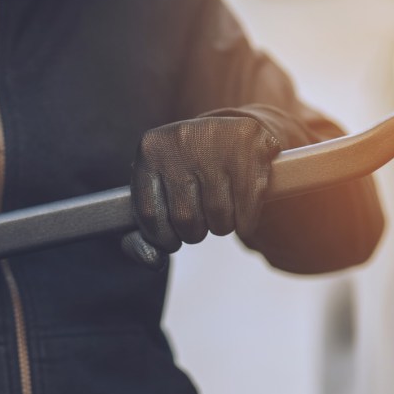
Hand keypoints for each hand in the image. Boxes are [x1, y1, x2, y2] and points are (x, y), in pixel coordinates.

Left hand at [122, 112, 281, 268]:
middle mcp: (180, 140)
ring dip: (221, 226)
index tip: (172, 237)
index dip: (163, 237)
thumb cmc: (186, 173)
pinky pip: (247, 210)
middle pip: (185, 218)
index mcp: (150, 151)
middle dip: (194, 232)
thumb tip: (152, 260)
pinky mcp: (250, 147)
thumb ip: (143, 235)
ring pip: (219, 217)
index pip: (149, 215)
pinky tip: (242, 212)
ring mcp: (217, 141)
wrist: (230, 132)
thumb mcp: (156, 193)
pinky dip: (245, 222)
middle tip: (200, 220)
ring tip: (220, 211)